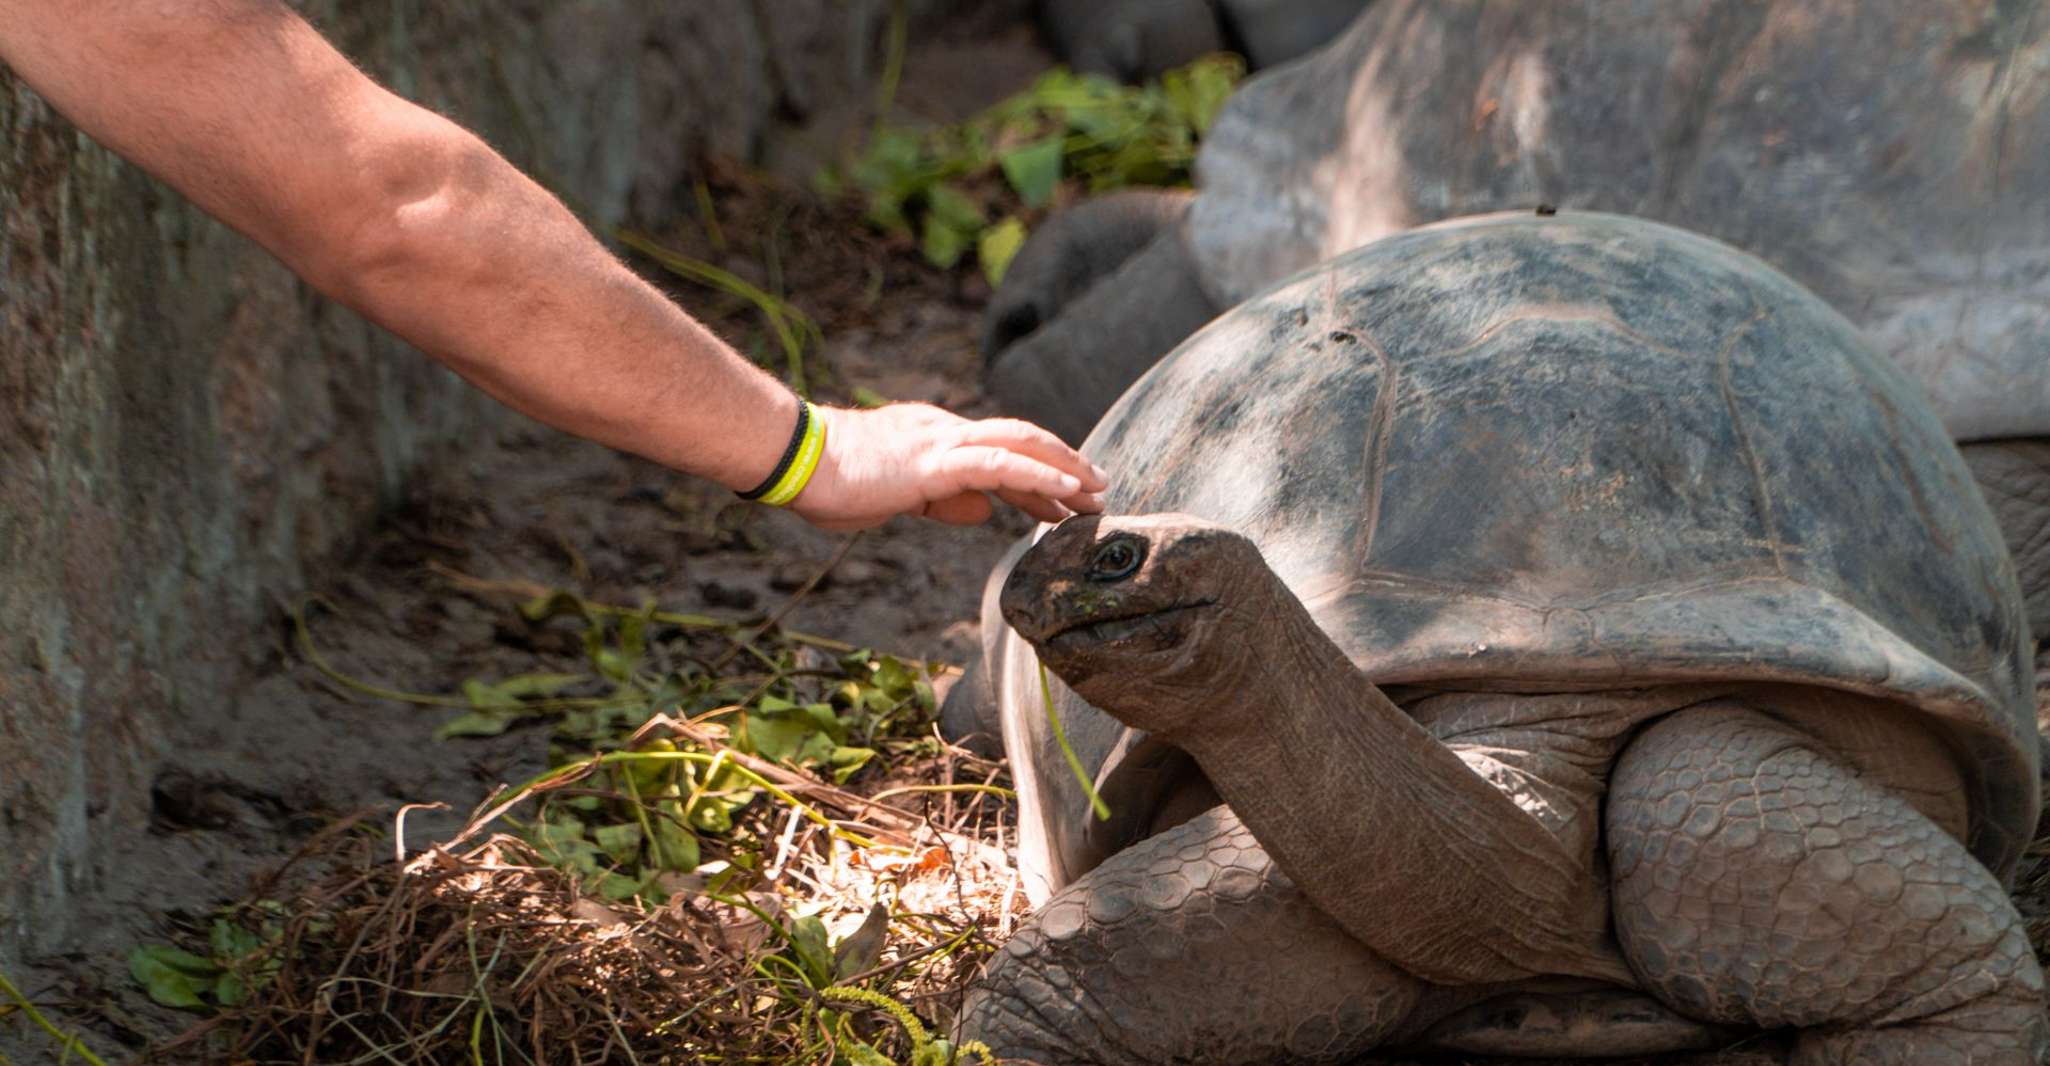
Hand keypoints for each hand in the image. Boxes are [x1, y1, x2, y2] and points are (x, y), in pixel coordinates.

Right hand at [788, 404, 1107, 530]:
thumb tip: (983, 512)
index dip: (1036, 477)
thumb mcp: (894, 498)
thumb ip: (939, 502)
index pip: (998, 454)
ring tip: (1096, 491)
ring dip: (1064, 467)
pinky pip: (999, 464)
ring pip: (1020, 444)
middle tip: (1098, 491)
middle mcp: (945, 431)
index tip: (1064, 502)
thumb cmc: (829, 481)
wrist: (795, 460)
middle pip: (1020, 442)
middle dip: (1064, 466)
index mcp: (933, 439)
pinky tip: (1066, 491)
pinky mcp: (936, 460)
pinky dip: (1038, 475)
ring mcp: (942, 441)